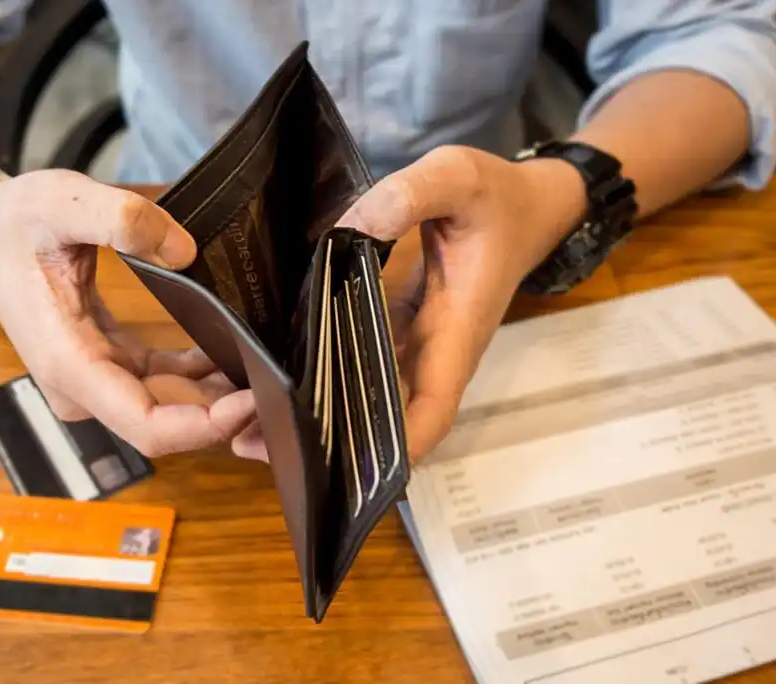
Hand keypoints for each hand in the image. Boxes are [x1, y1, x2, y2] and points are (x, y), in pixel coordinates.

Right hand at [0, 169, 255, 456]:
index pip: (146, 425)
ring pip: (169, 412)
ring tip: (270, 370)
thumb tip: (185, 251)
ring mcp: (95, 382)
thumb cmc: (13, 220)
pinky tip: (236, 355)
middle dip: (225, 416)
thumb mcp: (61, 201)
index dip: (204, 425)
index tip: (253, 399)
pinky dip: (200, 380)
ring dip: (218, 400)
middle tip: (283, 385)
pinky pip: (163, 387)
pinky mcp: (108, 367)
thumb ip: (119, 218)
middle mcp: (83, 387)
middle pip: (167, 426)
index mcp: (70, 363)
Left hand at [229, 146, 585, 462]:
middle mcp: (434, 348)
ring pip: (370, 395)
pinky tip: (277, 378)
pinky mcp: (398, 329)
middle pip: (390, 417)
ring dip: (322, 415)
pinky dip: (325, 377)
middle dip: (335, 442)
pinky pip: (361, 364)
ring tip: (252, 425)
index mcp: (455, 326)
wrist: (523, 207)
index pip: (433, 404)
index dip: (400, 443)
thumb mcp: (459, 176)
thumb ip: (412, 193)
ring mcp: (415, 343)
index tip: (352, 471)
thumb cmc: (496, 197)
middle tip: (261, 445)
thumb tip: (356, 224)